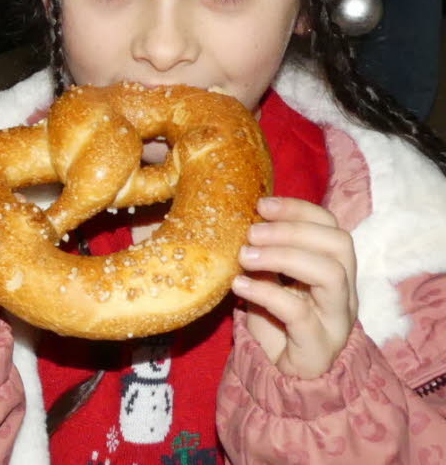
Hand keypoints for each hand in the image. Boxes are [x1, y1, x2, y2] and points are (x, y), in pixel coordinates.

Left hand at [232, 197, 358, 377]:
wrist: (285, 378)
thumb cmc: (278, 324)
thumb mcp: (270, 283)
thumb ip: (265, 256)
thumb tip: (241, 221)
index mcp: (334, 269)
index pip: (331, 227)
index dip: (299, 210)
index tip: (261, 204)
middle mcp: (344, 291)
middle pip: (339, 245)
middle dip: (293, 230)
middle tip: (251, 231)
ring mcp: (335, 319)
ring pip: (330, 274)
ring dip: (284, 256)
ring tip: (245, 256)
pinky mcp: (318, 345)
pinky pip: (299, 313)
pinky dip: (267, 293)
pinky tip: (239, 286)